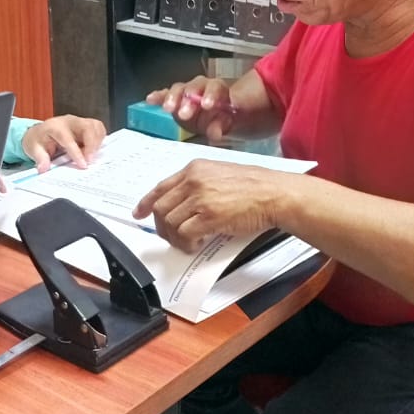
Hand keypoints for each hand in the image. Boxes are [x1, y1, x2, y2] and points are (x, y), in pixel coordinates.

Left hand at [21, 114, 106, 170]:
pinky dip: (99, 139)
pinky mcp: (86, 124)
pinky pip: (98, 128)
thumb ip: (40, 158)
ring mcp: (79, 121)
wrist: (39, 132)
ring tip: (90, 156)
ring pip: (96, 126)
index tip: (83, 165)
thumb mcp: (33, 149)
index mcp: (55, 126)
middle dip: (92, 145)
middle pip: (87, 127)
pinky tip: (92, 149)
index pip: (69, 139)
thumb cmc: (38, 140)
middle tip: (90, 160)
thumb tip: (44, 168)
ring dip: (97, 142)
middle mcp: (69, 121)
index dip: (77, 152)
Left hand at [133, 160, 288, 251]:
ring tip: (189, 242)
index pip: (160, 187)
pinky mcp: (208, 216)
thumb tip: (183, 204)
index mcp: (194, 168)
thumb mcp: (220, 174)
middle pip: (161, 208)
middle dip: (162, 227)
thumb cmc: (254, 186)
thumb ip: (199, 184)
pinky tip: (197, 244)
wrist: (274, 193)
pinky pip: (185, 234)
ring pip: (170, 223)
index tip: (140, 214)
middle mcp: (193, 181)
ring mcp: (200, 198)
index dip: (146, 203)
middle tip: (172, 237)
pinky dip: (187, 243)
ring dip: (176, 238)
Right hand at [145, 76, 237, 141]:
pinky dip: (158, 96)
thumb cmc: (221, 119)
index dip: (212, 95)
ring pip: (179, 89)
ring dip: (173, 98)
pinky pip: (165, 94)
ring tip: (168, 108)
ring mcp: (187, 91)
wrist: (211, 119)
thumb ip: (220, 127)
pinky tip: (151, 99)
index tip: (207, 105)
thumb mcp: (225, 124)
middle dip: (189, 99)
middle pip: (195, 87)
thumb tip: (215, 133)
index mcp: (220, 90)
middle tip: (184, 113)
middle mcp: (203, 87)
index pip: (217, 88)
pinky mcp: (175, 97)